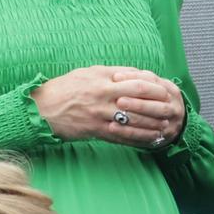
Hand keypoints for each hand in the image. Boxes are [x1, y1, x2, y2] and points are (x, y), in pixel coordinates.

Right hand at [31, 66, 181, 146]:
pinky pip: (122, 136)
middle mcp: (103, 95)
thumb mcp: (87, 73)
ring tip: (166, 127)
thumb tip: (132, 74)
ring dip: (152, 124)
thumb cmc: (64, 88)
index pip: (136, 80)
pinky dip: (138, 138)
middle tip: (172, 109)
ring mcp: (100, 114)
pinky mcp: (96, 130)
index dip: (154, 86)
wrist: (41, 109)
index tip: (165, 89)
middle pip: (139, 99)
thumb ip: (110, 73)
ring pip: (133, 119)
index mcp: (102, 79)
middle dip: (158, 105)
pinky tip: (149, 140)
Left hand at [111, 68, 185, 145]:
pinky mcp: (159, 138)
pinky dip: (128, 132)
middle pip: (157, 105)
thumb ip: (138, 79)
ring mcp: (169, 125)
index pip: (153, 82)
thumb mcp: (151, 85)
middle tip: (119, 101)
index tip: (115, 78)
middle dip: (138, 103)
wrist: (170, 122)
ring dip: (133, 118)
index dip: (133, 78)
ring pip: (154, 122)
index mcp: (170, 90)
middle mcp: (173, 108)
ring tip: (113, 116)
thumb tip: (116, 75)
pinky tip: (112, 127)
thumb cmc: (153, 98)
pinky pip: (144, 137)